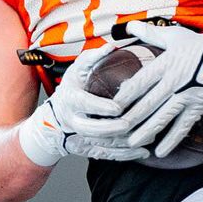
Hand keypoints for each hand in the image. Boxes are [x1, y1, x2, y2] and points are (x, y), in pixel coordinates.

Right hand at [18, 44, 148, 165]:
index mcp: (71, 99)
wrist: (55, 118)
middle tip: (130, 124)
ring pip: (102, 144)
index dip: (100, 107)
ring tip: (146, 136)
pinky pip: (108, 155)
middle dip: (112, 128)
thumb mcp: (78, 68)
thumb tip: (112, 45)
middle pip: (92, 129)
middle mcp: (74, 121)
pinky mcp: (89, 149)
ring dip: (124, 143)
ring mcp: (81, 138)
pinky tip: (143, 151)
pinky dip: (125, 155)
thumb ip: (94, 57)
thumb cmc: (73, 87)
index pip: (84, 104)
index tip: (117, 107)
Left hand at [113, 22, 202, 157]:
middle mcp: (174, 82)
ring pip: (163, 117)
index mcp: (166, 64)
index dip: (126, 94)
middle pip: (149, 103)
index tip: (112, 105)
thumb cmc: (199, 46)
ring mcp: (187, 96)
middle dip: (131, 118)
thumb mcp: (173, 36)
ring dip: (146, 131)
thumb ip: (149, 33)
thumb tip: (129, 24)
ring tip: (132, 143)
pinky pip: (183, 127)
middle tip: (115, 130)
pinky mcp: (198, 107)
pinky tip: (160, 152)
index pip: (141, 81)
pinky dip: (171, 140)